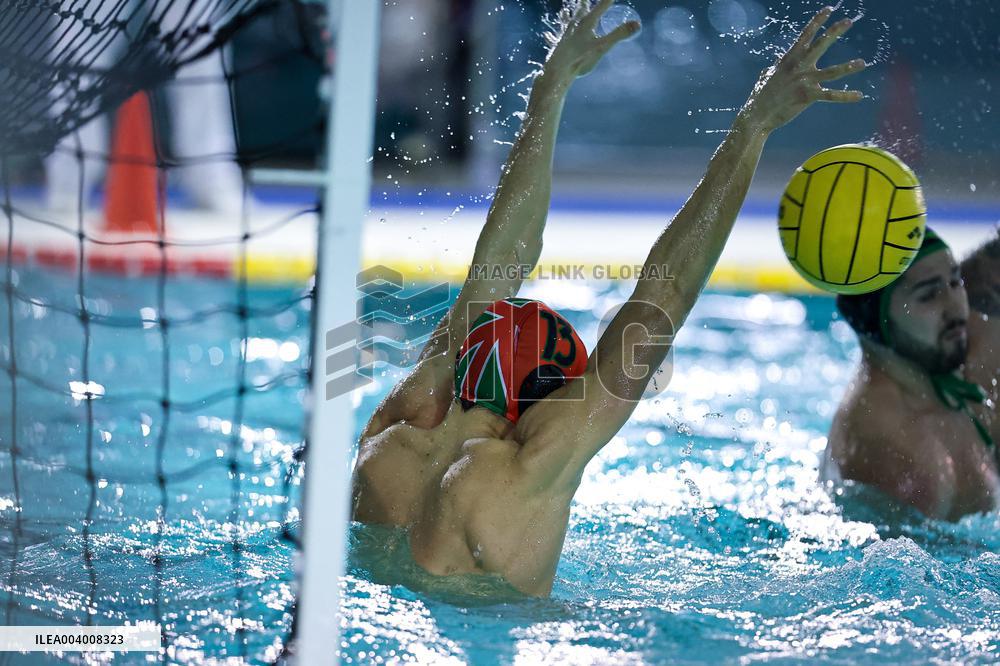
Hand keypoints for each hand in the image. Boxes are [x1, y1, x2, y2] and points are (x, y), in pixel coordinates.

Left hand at [542, 0, 639, 82]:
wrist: (558, 71)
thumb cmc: (580, 58)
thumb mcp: (603, 47)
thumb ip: (619, 34)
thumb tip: (637, 24)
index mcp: (587, 23)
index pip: (601, 7)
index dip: (608, 0)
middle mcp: (575, 25)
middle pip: (581, 9)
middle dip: (584, 2)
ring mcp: (565, 35)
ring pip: (567, 20)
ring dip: (568, 14)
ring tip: (565, 10)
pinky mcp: (558, 45)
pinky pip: (554, 37)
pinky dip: (552, 35)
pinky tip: (546, 34)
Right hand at [739, 6, 865, 133]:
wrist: (757, 115)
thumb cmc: (760, 97)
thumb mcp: (766, 77)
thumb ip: (774, 67)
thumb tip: (774, 64)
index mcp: (789, 59)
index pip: (805, 35)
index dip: (817, 22)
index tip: (828, 9)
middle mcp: (798, 67)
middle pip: (820, 45)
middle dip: (834, 32)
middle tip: (848, 21)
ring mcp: (804, 81)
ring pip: (831, 72)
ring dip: (847, 67)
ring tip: (862, 63)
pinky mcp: (807, 97)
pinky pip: (830, 95)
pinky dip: (845, 96)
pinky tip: (859, 95)